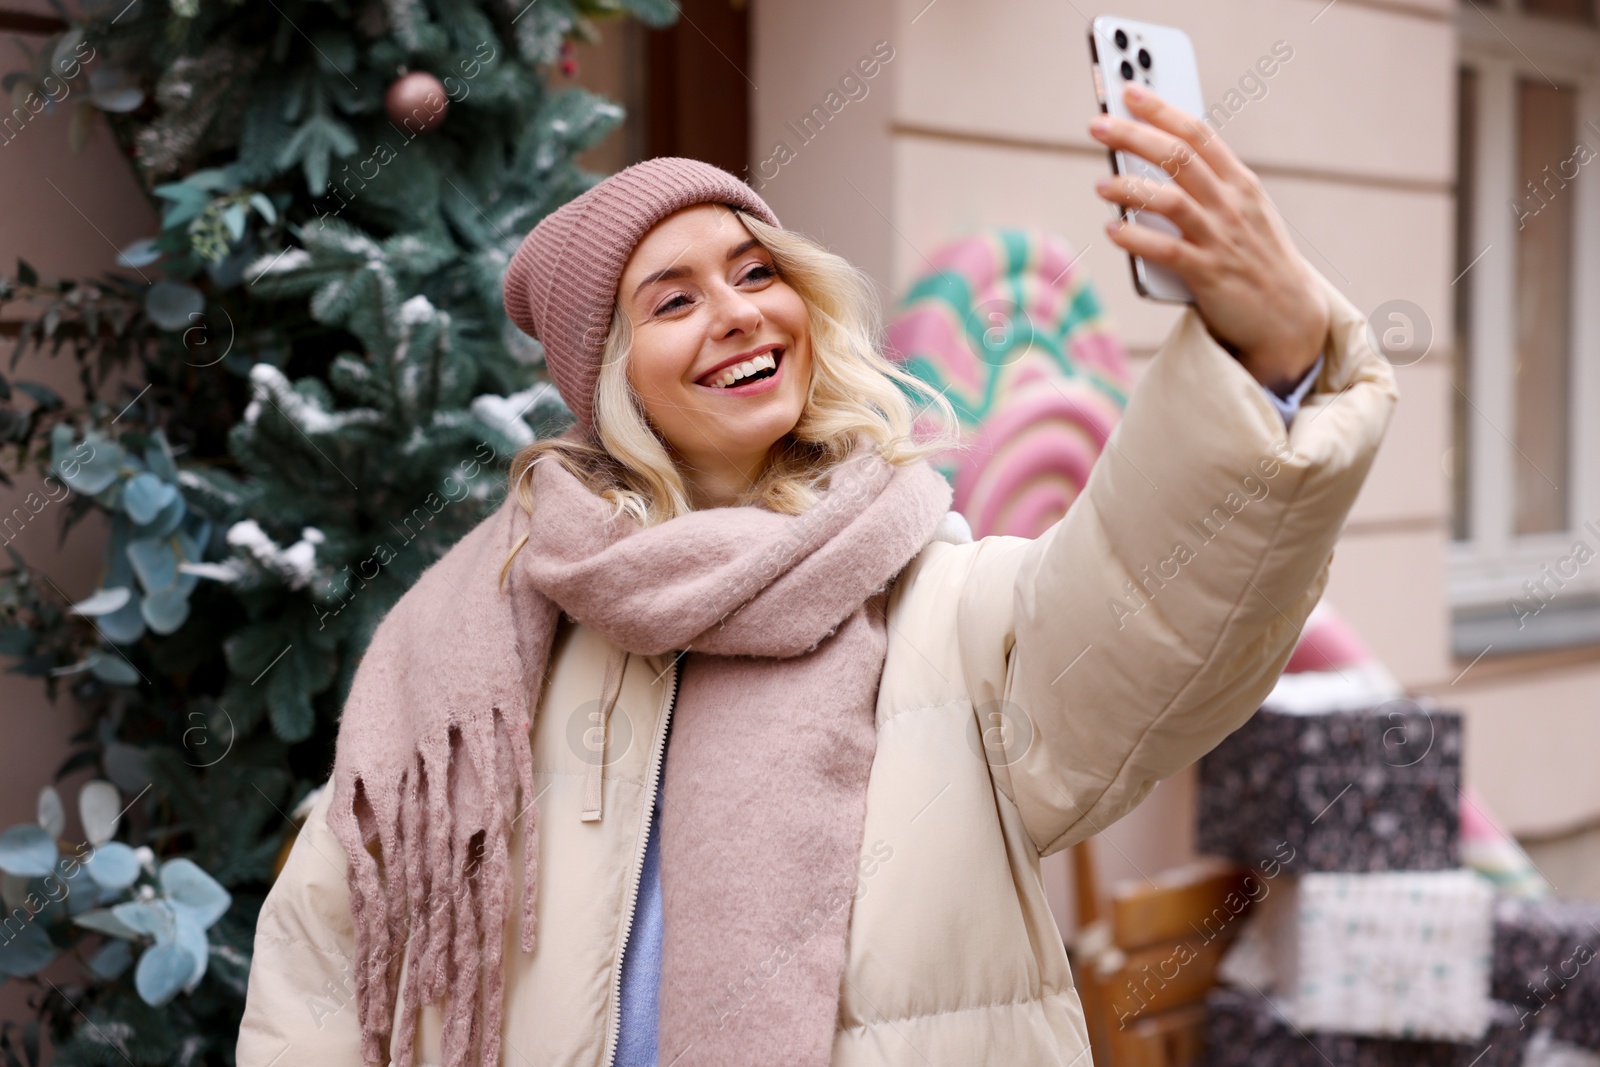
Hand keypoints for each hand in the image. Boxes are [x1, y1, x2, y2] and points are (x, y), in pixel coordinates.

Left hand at [1090, 83, 1329, 395]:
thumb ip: (1206, 187)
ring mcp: (1221, 238)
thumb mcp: (1242, 212)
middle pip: (1178, 157)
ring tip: (1101, 184)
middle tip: (1098, 125)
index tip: (1129, 91)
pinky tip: (1113, 230)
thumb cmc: (1255, 258)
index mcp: (1240, 183)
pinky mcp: (1209, 274)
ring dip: (1129, 189)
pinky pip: (1166, 250)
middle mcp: (1231, 204)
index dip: (1161, 110)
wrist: (1290, 316)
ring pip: (1170, 200)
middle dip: (1134, 136)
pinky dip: (1136, 238)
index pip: (1198, 133)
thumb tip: (1148, 164)